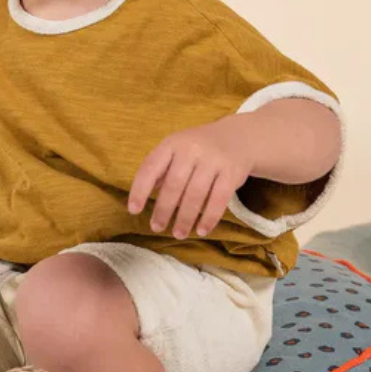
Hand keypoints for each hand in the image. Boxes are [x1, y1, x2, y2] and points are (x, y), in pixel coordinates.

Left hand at [127, 119, 252, 238]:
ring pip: (195, 194)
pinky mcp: (232, 172)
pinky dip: (209, 218)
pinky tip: (201, 230)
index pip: (151, 167)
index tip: (133, 210)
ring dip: (185, 218)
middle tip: (157, 227)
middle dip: (163, 210)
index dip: (140, 189)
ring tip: (178, 234)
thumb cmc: (198, 148)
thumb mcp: (176, 149)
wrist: (237, 137)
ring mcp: (213, 160)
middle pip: (174, 184)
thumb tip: (142, 197)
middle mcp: (191, 149)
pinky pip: (219, 199)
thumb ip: (160, 170)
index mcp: (172, 143)